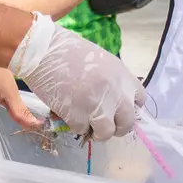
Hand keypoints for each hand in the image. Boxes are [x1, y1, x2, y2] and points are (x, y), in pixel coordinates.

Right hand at [6, 14, 144, 140]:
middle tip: (102, 124)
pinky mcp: (78, 116)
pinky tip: (68, 113)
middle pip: (127, 123)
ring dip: (96, 132)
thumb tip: (113, 101)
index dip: (129, 108)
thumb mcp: (100, 61)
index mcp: (122, 75)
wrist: (42, 50)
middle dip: (116, 127)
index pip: (140, 100)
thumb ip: (112, 81)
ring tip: (85, 123)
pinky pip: (82, 130)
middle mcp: (115, 92)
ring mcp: (98, 105)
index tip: (118, 110)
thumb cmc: (67, 51)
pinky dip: (75, 125)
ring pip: (107, 133)